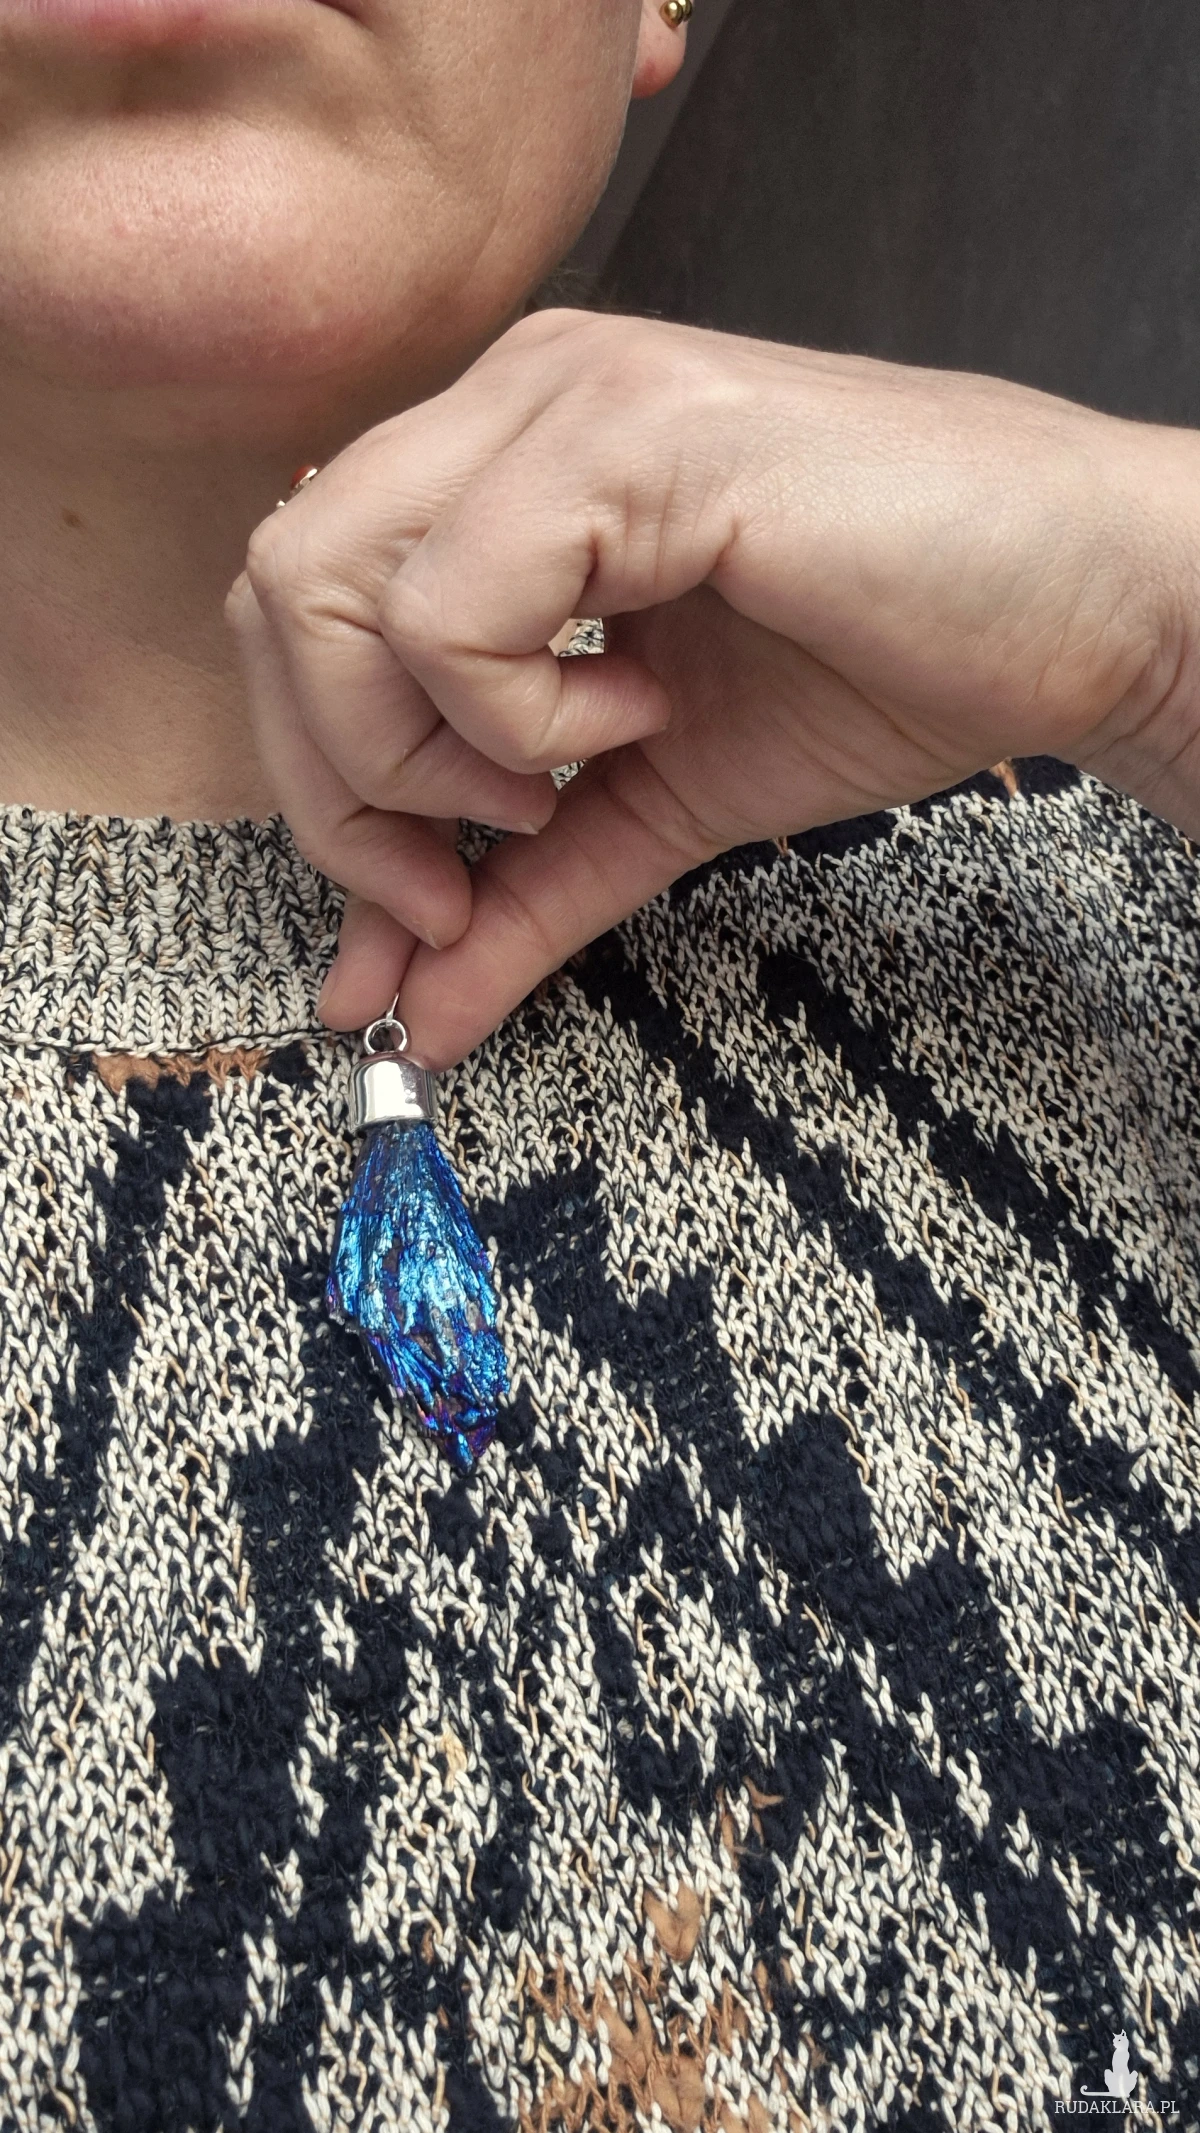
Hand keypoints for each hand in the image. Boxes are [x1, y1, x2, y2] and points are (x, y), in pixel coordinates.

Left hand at [228, 309, 1199, 1064]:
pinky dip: (522, 710)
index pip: (292, 604)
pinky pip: (453, 604)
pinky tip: (650, 704)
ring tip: (589, 762)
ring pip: (327, 584)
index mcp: (500, 461)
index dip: (319, 773)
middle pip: (274, 588)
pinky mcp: (631, 432)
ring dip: (434, 741)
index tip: (428, 897)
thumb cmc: (886, 668)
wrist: (1079, 609)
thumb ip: (514, 901)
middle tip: (464, 866)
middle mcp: (510, 399)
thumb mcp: (651, 810)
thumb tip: (395, 1020)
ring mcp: (564, 397)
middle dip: (340, 780)